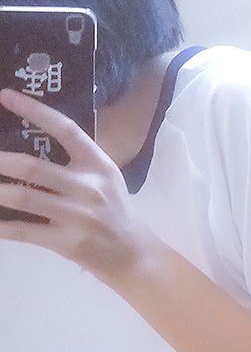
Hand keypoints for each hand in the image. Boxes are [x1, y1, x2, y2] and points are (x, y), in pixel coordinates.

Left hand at [0, 87, 154, 283]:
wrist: (135, 255)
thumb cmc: (115, 212)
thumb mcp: (106, 180)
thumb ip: (77, 163)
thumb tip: (29, 147)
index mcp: (99, 165)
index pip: (65, 130)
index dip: (34, 111)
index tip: (5, 96)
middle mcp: (90, 188)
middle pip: (34, 167)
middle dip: (0, 160)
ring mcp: (79, 217)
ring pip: (24, 197)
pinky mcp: (69, 243)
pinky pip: (25, 231)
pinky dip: (2, 227)